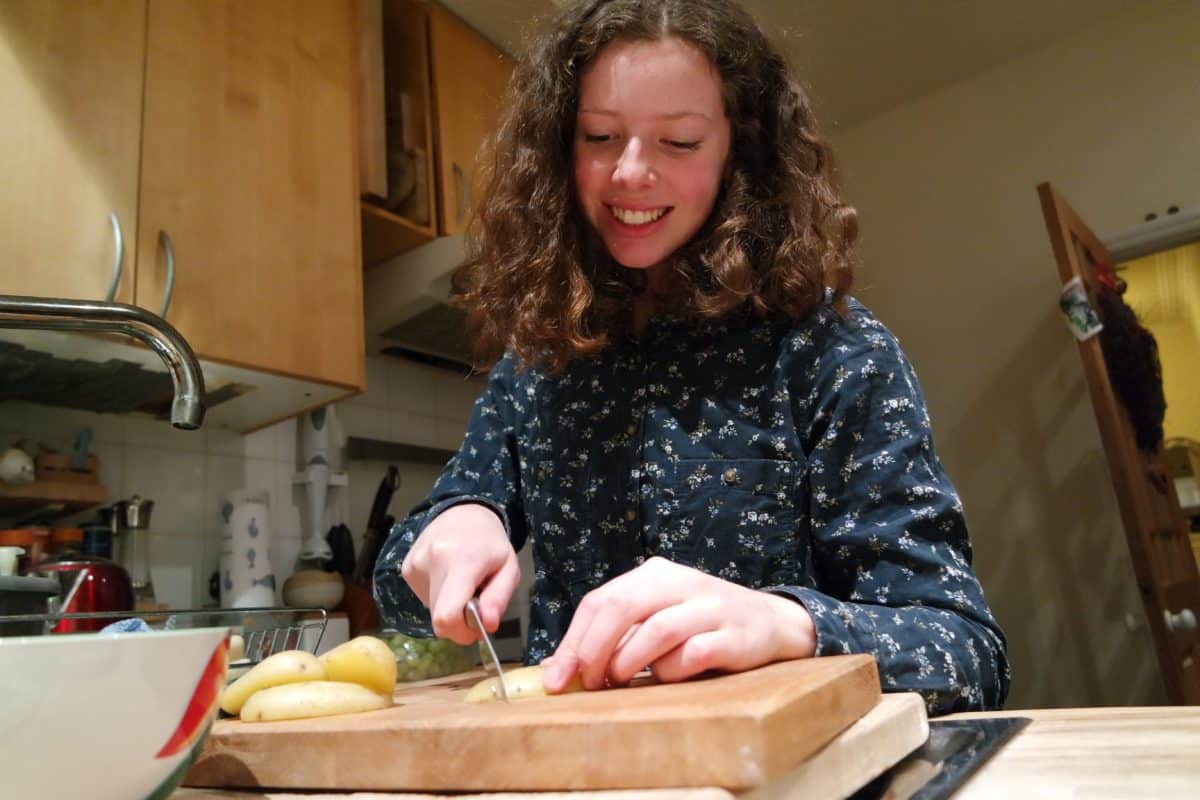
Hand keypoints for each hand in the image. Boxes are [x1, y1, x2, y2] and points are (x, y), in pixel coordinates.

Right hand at [400, 503, 518, 644]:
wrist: (462, 512)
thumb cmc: (490, 543)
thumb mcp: (509, 568)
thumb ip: (499, 598)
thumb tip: (488, 626)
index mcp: (463, 562)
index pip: (447, 615)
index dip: (460, 633)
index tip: (474, 630)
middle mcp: (433, 561)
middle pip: (438, 617)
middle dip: (458, 621)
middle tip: (475, 603)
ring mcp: (415, 564)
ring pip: (431, 608)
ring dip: (448, 605)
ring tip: (462, 582)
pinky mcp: (407, 568)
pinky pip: (424, 597)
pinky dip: (438, 595)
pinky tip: (447, 576)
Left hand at [541, 557, 815, 691]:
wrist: (770, 623)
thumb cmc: (700, 624)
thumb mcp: (656, 618)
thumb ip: (615, 635)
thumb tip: (559, 668)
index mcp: (653, 575)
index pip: (600, 601)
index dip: (573, 641)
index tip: (557, 679)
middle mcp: (680, 582)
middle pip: (622, 608)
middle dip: (594, 650)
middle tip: (587, 684)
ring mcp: (709, 606)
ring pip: (657, 629)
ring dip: (630, 662)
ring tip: (622, 682)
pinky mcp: (733, 635)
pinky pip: (693, 653)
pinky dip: (673, 671)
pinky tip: (669, 678)